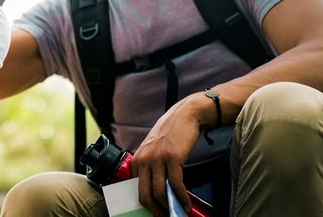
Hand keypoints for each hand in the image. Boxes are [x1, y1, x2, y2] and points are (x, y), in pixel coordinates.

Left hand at [132, 97, 202, 215]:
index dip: (147, 205)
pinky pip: (175, 185)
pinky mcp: (172, 158)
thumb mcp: (154, 150)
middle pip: (145, 195)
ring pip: (159, 193)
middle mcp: (144, 160)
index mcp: (137, 160)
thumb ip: (151, 167)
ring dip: (170, 207)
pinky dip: (181, 198)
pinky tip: (186, 204)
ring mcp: (157, 159)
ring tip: (179, 212)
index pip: (137, 189)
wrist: (185, 115)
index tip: (157, 212)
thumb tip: (157, 193)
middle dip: (156, 211)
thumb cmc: (172, 133)